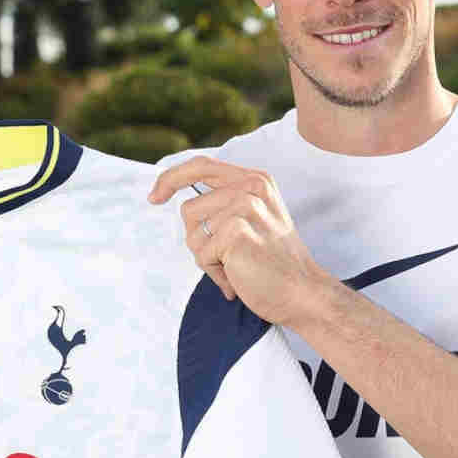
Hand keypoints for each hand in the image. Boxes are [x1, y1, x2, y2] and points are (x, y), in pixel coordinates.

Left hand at [148, 156, 326, 326]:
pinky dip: (215, 271)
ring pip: (192, 233)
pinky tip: (238, 277)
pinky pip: (202, 253)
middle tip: (223, 257)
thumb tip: (173, 195)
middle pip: (189, 207)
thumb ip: (224, 202)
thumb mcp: (255, 217)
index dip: (172, 178)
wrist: (303, 292)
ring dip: (207, 257)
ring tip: (235, 266)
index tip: (154, 197)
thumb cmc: (273, 262)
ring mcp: (244, 207)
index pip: (201, 166)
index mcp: (255, 179)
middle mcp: (250, 187)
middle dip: (197, 238)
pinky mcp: (236, 232)